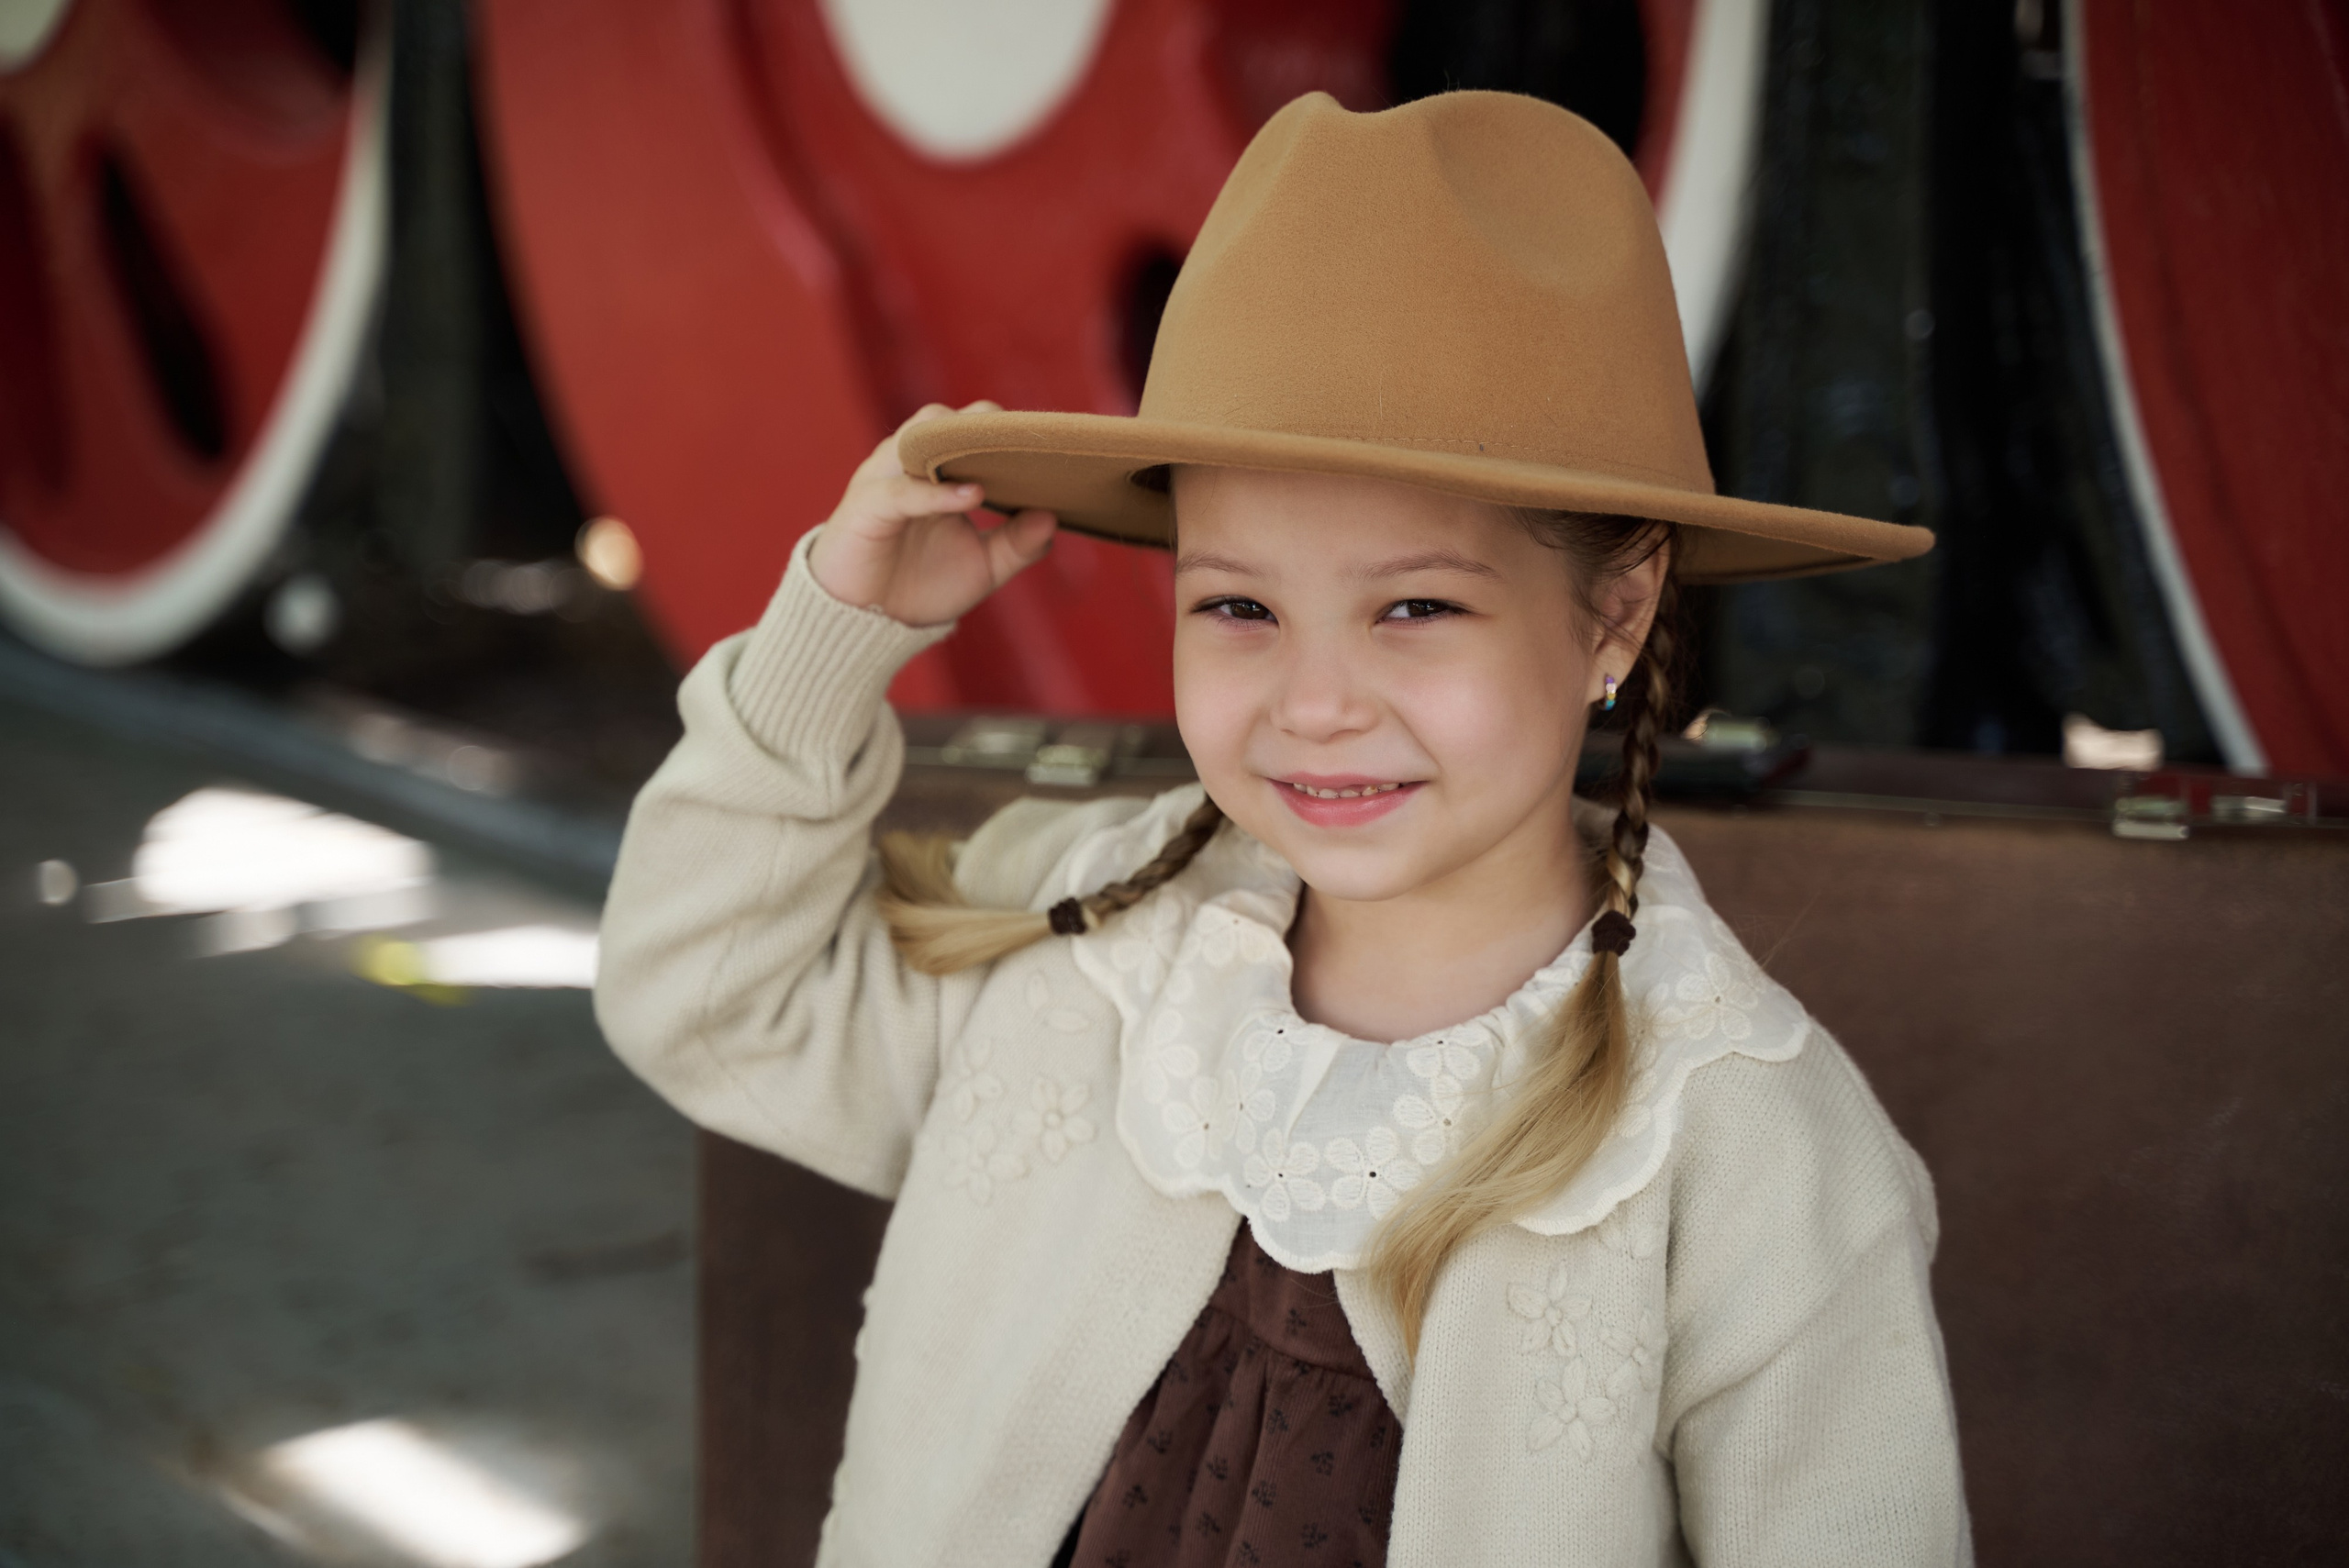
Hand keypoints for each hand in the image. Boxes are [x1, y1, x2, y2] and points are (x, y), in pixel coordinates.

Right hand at [807, 401, 1056, 626]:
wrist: (865, 622)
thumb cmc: (920, 584)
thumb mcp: (982, 567)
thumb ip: (1018, 544)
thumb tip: (1053, 517)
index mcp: (936, 470)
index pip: (971, 427)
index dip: (1007, 429)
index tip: (1051, 444)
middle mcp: (908, 465)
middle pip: (943, 420)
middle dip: (984, 422)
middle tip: (1029, 440)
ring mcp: (883, 480)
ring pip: (919, 439)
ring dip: (960, 443)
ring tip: (1001, 456)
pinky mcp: (866, 507)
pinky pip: (902, 491)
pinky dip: (938, 492)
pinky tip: (973, 496)